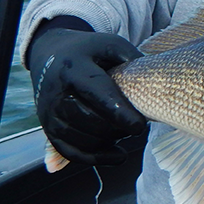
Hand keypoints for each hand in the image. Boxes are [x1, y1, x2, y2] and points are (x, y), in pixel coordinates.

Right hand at [28, 25, 146, 165]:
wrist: (51, 55)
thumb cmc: (89, 51)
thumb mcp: (110, 44)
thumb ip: (132, 60)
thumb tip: (155, 83)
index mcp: (73, 69)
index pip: (96, 94)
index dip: (119, 113)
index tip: (140, 126)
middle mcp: (56, 93)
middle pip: (90, 120)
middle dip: (118, 128)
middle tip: (137, 125)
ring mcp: (49, 113)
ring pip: (82, 139)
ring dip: (110, 140)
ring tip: (126, 131)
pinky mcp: (48, 129)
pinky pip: (71, 152)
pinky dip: (96, 158)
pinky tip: (118, 156)